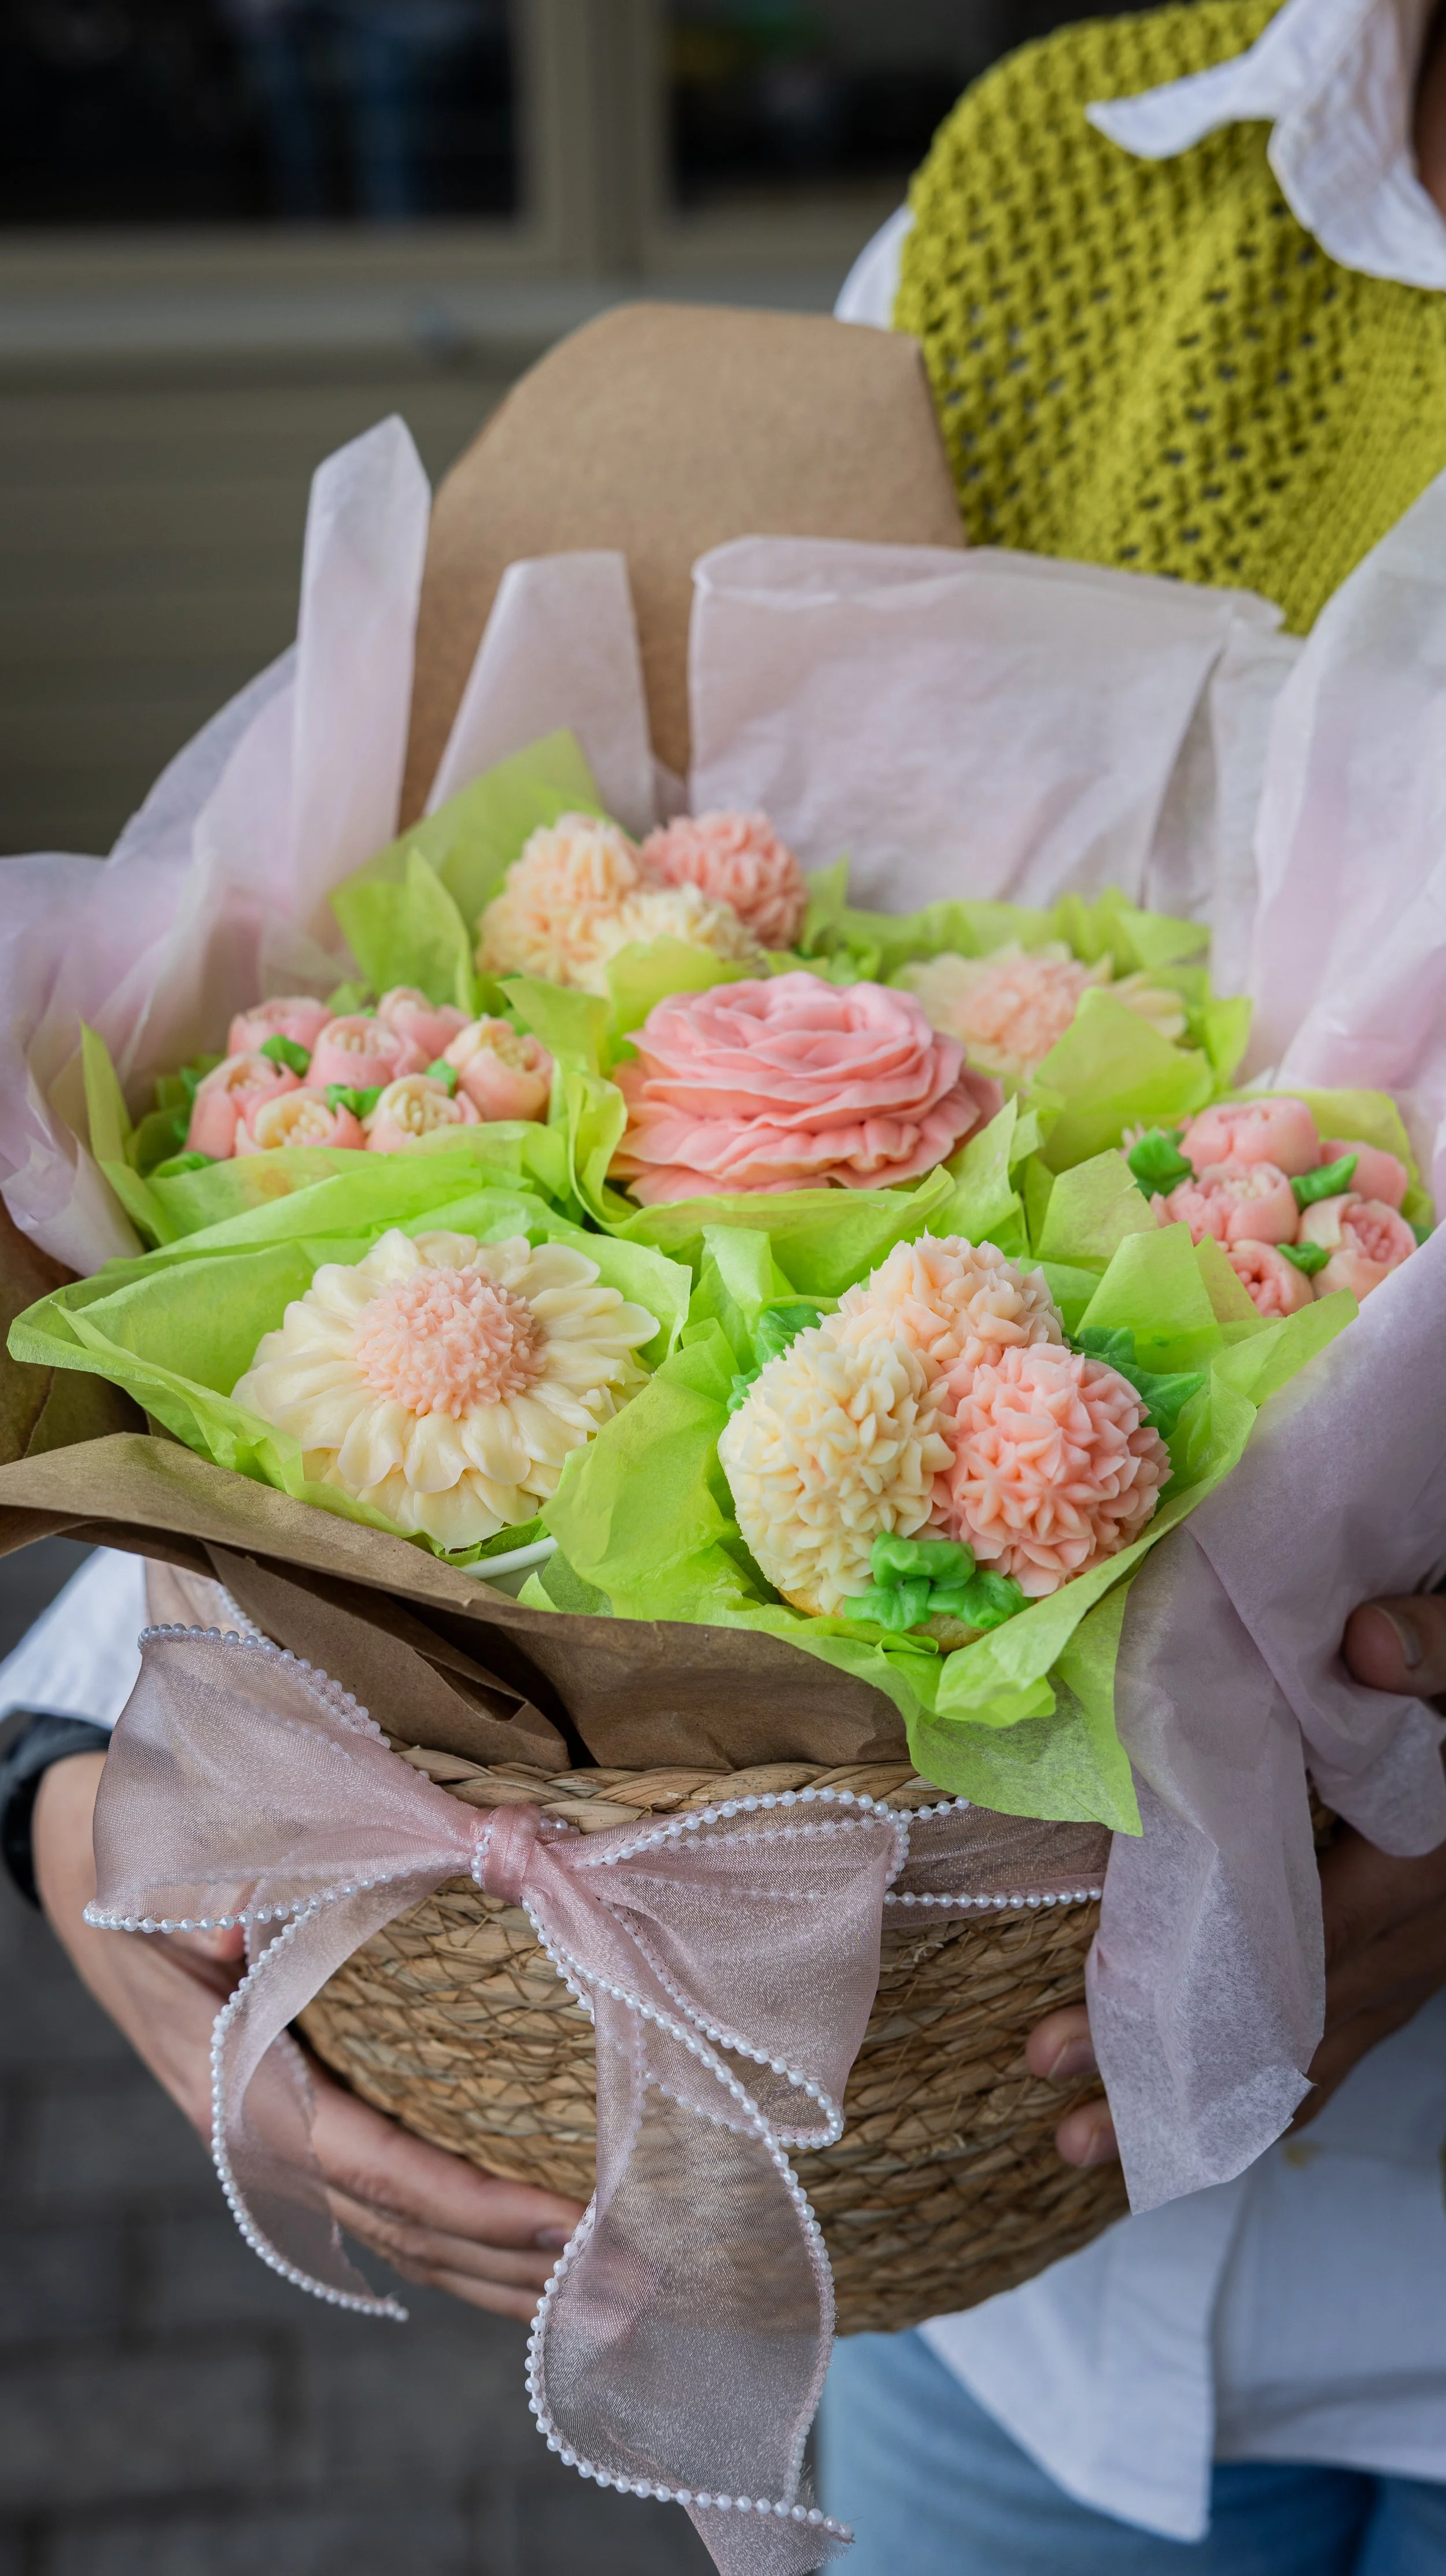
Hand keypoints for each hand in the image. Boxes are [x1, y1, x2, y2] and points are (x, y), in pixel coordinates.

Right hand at [33, 1751, 585, 2318]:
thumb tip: (278, 1913)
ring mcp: (288, 2153)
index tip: (564, 2222)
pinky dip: (468, 2246)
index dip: (471, 2203)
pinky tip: (540, 2268)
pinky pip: (396, 2210)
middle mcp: (269, 2142)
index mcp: (244, 2091)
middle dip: (518, 2267)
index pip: (378, 2169)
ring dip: (508, 2277)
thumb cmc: (149, 1875)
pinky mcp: (309, 2138)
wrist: (92, 1885)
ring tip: (616, 2298)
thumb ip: (241, 1897)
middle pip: (408, 2232)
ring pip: (408, 2241)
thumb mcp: (187, 1882)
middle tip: (631, 2284)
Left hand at [1025, 1592, 1445, 2165]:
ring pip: (1312, 2058)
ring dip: (1212, 2107)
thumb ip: (1435, 1650)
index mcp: (1420, 1864)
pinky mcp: (1415, 1953)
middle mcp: (1424, 1934)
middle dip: (1172, 2087)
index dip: (1175, 2004)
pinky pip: (1340, 2037)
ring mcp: (1425, 1958)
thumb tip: (1366, 1644)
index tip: (1067, 2040)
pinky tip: (1202, 2114)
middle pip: (1284, 2037)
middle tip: (1062, 2132)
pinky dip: (1270, 2085)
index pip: (1281, 1956)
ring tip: (1094, 2145)